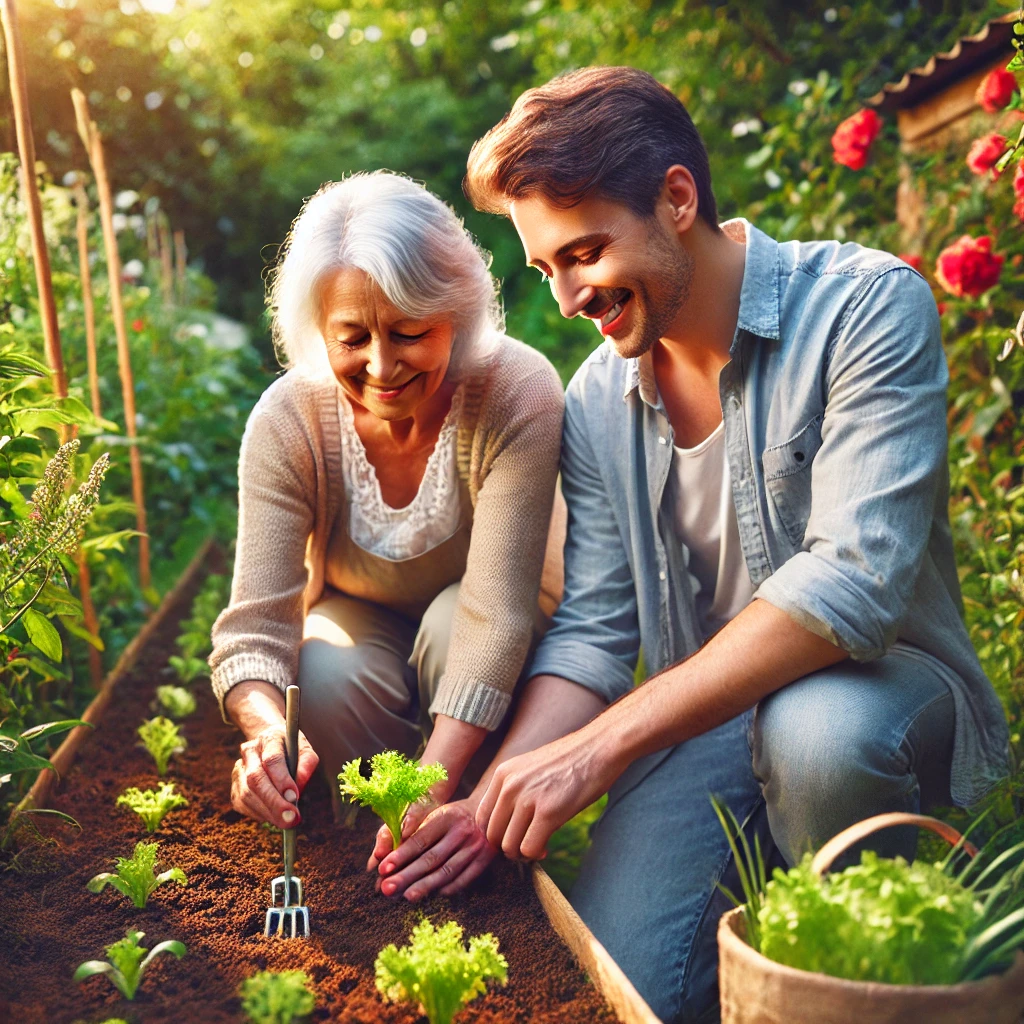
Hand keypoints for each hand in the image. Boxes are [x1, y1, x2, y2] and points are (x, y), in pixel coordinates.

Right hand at [230, 724, 318, 828]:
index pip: (272, 759)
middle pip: (256, 779)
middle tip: (291, 819)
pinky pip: (242, 804)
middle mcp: (250, 752)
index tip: (294, 796)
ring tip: (287, 821)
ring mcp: (239, 769)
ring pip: (247, 794)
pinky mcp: (234, 786)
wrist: (271, 743)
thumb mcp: (305, 749)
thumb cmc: (292, 748)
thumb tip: (300, 786)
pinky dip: (259, 814)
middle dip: (274, 802)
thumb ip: (307, 764)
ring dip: (267, 812)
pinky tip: (274, 817)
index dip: (282, 779)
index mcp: (269, 739)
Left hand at [367, 798, 496, 900]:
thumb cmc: (452, 815)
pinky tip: (433, 894)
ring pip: (447, 871)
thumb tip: (388, 855)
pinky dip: (448, 888)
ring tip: (406, 896)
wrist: (488, 811)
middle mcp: (462, 832)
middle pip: (431, 858)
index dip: (400, 855)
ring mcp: (475, 847)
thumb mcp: (436, 813)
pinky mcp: (485, 859)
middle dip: (407, 875)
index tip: (382, 869)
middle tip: (387, 888)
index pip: (420, 840)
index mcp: (446, 817)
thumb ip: (414, 831)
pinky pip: (464, 879)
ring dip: (425, 886)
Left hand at [475, 726, 621, 860]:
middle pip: (492, 835)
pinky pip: (529, 848)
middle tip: (526, 845)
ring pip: (508, 846)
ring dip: (522, 853)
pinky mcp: (549, 812)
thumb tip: (505, 824)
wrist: (599, 747)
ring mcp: (528, 798)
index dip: (496, 834)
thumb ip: (514, 790)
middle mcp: (509, 785)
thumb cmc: (570, 760)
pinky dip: (536, 854)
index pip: (482, 817)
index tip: (512, 835)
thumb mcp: (531, 768)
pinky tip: (546, 846)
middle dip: (508, 847)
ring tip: (537, 846)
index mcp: (503, 773)